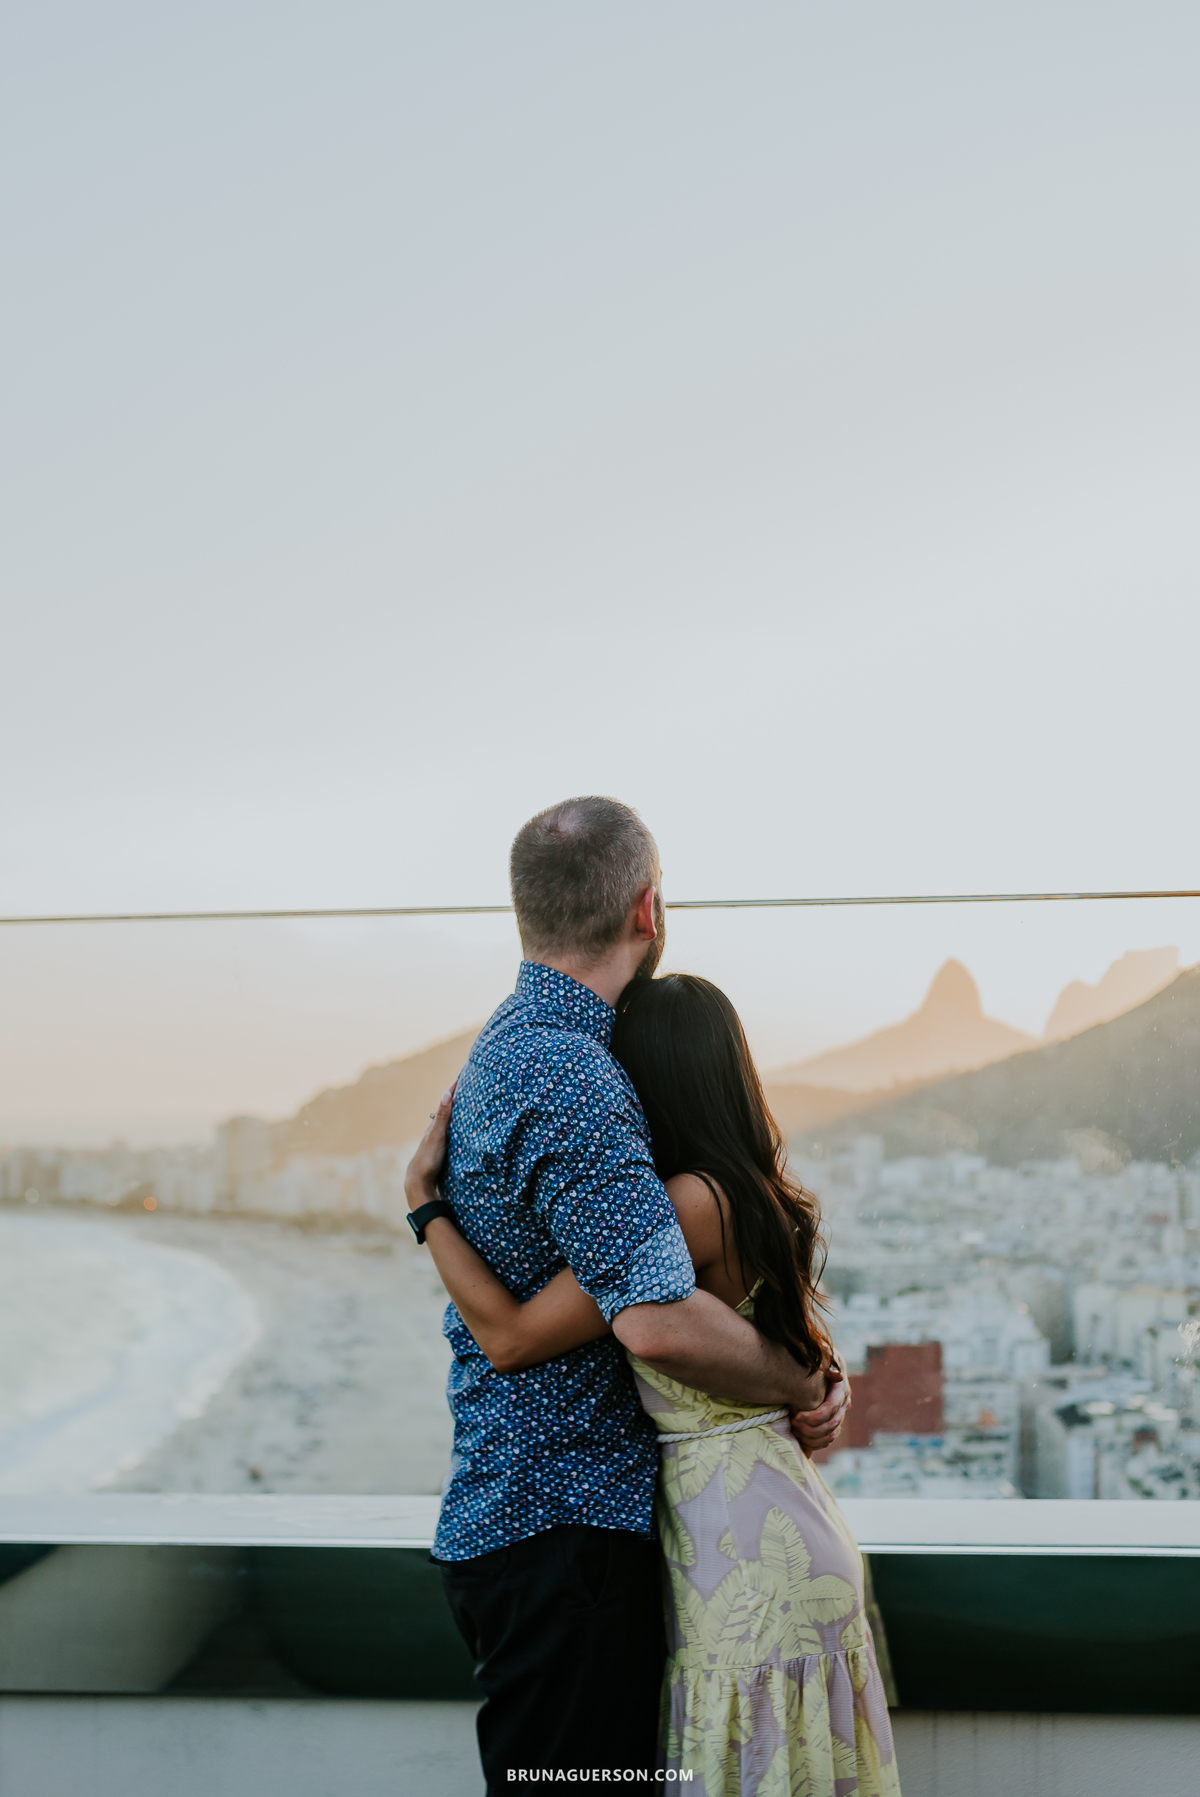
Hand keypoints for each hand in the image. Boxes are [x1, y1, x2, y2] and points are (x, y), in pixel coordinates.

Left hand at [404, 1083, 455, 1210]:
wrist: (418, 1182)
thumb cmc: (428, 1158)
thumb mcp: (437, 1136)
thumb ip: (443, 1117)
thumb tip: (446, 1092)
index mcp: (434, 1126)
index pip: (445, 1103)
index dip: (453, 1091)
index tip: (461, 1076)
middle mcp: (434, 1132)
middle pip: (446, 1112)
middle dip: (455, 1099)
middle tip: (466, 1087)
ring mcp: (437, 1142)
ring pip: (447, 1124)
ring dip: (456, 1114)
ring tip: (466, 1106)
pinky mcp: (440, 1152)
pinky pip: (450, 1135)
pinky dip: (456, 1128)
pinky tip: (459, 1132)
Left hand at [790, 1356, 849, 1455]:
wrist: (819, 1363)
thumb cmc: (817, 1356)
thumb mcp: (822, 1354)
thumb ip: (827, 1361)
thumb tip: (837, 1375)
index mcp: (841, 1389)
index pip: (831, 1409)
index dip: (814, 1416)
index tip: (795, 1416)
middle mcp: (843, 1404)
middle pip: (830, 1425)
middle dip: (809, 1428)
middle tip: (792, 1422)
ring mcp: (838, 1415)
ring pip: (830, 1436)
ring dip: (811, 1437)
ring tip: (793, 1430)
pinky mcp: (832, 1423)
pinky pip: (827, 1440)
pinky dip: (813, 1444)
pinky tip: (799, 1439)